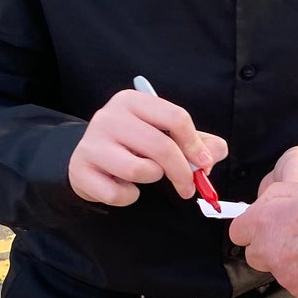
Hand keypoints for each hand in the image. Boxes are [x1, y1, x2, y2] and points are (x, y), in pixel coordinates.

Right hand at [68, 88, 227, 207]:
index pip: (176, 117)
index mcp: (133, 101)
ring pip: (140, 170)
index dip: (195, 145)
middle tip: (189, 188)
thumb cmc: (132, 145)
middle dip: (182, 173)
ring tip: (145, 175)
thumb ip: (195, 142)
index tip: (204, 164)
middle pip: (162, 146)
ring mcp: (91, 143)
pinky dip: (128, 196)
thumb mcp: (162, 135)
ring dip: (151, 179)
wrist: (86, 158)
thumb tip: (217, 152)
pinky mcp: (80, 170)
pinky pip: (118, 193)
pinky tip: (123, 186)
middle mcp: (109, 116)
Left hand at [229, 180, 297, 297]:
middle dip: (271, 248)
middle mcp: (270, 251)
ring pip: (283, 271)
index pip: (238, 231)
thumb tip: (268, 208)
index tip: (267, 226)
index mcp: (266, 220)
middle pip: (256, 255)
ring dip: (297, 263)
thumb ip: (279, 199)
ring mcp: (287, 276)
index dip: (254, 228)